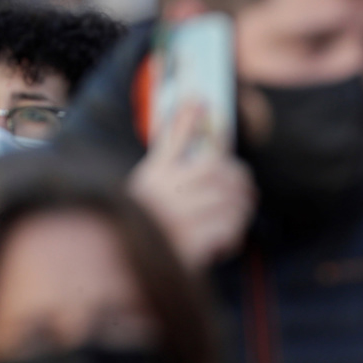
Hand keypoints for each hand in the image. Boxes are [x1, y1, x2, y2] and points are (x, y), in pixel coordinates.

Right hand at [128, 103, 256, 270]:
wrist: (118, 263)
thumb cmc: (146, 209)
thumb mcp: (156, 171)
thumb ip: (178, 137)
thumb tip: (197, 99)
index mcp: (156, 175)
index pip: (204, 157)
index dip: (228, 163)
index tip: (232, 172)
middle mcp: (162, 195)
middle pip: (220, 179)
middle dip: (240, 186)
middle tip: (244, 195)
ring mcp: (173, 222)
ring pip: (228, 206)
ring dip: (239, 213)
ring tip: (232, 219)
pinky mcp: (184, 249)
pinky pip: (224, 233)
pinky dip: (231, 236)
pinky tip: (222, 242)